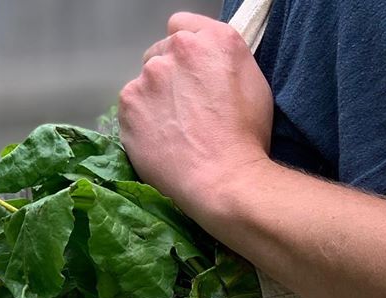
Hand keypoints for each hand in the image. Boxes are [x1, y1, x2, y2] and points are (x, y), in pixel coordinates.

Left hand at [118, 12, 273, 218]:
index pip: (184, 26)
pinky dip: (141, 121)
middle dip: (170, 76)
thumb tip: (212, 62)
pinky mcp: (129, 103)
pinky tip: (161, 141)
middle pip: (161, 53)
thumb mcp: (256, 88)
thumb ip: (228, 61)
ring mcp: (149, 75)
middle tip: (187, 112)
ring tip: (175, 133)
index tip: (193, 75)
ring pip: (145, 82)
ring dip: (154, 100)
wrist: (223, 182)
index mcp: (215, 40)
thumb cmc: (246, 142)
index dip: (188, 52)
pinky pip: (131, 107)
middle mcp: (179, 48)